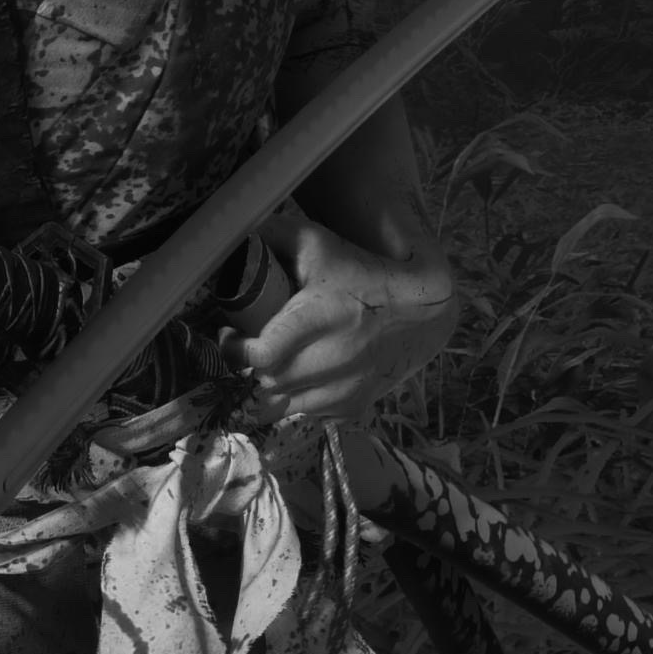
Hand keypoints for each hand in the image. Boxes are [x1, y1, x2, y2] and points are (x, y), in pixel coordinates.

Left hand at [236, 207, 460, 418]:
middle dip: (250, 367)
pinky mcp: (354, 407)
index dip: (235, 350)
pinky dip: (299, 400)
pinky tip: (304, 376)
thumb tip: (229, 243)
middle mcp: (334, 359)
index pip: (262, 355)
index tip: (232, 333)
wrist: (424, 309)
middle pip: (267, 383)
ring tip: (274, 362)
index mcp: (320, 317)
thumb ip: (271, 238)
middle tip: (250, 346)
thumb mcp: (317, 243)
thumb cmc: (362, 272)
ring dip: (271, 387)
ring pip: (283, 407)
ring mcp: (346, 389)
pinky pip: (308, 415)